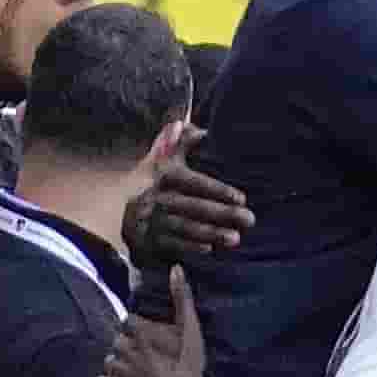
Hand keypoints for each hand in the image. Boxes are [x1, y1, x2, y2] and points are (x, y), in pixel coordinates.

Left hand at [97, 265, 208, 376]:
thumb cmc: (190, 367)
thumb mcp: (191, 331)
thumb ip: (182, 300)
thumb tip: (176, 268)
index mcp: (141, 337)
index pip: (128, 322)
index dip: (134, 327)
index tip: (141, 332)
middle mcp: (127, 355)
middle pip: (116, 343)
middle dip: (123, 346)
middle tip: (136, 352)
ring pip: (109, 364)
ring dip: (116, 365)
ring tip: (126, 369)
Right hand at [124, 126, 253, 267]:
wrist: (127, 216)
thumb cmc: (157, 185)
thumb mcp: (163, 161)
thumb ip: (178, 144)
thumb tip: (188, 126)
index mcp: (165, 177)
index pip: (194, 183)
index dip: (217, 190)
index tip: (241, 198)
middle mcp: (158, 198)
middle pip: (193, 206)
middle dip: (222, 213)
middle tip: (249, 219)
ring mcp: (154, 221)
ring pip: (185, 227)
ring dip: (211, 233)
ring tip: (235, 238)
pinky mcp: (151, 240)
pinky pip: (172, 244)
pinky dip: (189, 247)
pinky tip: (209, 249)